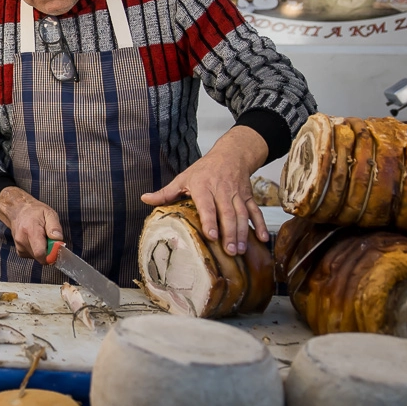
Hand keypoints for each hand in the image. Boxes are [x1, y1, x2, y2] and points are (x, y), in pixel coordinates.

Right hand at [0, 186, 62, 262]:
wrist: (18, 211)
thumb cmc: (35, 211)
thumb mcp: (49, 213)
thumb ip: (54, 226)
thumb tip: (58, 239)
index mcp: (31, 231)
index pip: (40, 253)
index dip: (51, 255)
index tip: (56, 247)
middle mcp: (22, 241)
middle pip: (40, 257)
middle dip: (48, 251)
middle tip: (49, 238)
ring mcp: (19, 247)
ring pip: (37, 257)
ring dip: (43, 250)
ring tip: (41, 237)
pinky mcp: (20, 251)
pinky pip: (33, 256)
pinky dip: (37, 251)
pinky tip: (36, 241)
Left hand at [141, 126, 269, 255]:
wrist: (231, 154)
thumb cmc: (203, 170)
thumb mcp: (182, 178)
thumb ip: (165, 192)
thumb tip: (144, 199)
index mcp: (203, 187)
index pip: (207, 205)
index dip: (209, 220)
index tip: (211, 236)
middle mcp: (222, 191)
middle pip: (227, 213)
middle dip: (229, 233)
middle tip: (230, 251)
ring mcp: (237, 194)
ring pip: (242, 214)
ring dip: (242, 233)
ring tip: (240, 251)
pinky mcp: (249, 196)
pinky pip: (255, 211)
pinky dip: (260, 225)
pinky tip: (262, 239)